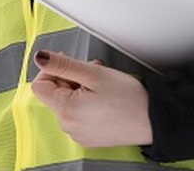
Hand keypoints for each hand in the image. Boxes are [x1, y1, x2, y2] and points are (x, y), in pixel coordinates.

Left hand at [29, 50, 152, 147]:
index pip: (39, 85)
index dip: (52, 70)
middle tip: (91, 71)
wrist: (154, 120)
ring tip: (101, 85)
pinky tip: (103, 98)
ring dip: (80, 89)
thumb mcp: (93, 74)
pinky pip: (79, 116)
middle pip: (55, 94)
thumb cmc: (129, 99)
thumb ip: (63, 64)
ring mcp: (79, 134)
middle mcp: (69, 126)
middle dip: (70, 79)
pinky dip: (87, 103)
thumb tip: (41, 58)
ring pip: (68, 103)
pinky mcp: (90, 137)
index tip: (67, 63)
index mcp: (66, 111)